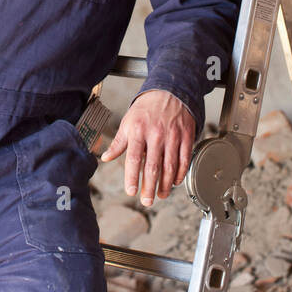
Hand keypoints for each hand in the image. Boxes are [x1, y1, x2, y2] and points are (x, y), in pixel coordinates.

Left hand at [100, 89, 194, 205]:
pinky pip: (184, 159)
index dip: (132, 177)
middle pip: (152, 166)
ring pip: (169, 166)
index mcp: (138, 131)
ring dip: (165, 184)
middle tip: (147, 201)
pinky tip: (175, 182)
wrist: (170, 90)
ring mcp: (172, 136)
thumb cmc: (147, 108)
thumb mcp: (128, 122)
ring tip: (160, 195)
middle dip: (149, 187)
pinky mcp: (186, 136)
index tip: (131, 191)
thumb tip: (106, 157)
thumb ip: (119, 142)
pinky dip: (180, 173)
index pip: (133, 159)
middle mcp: (156, 134)